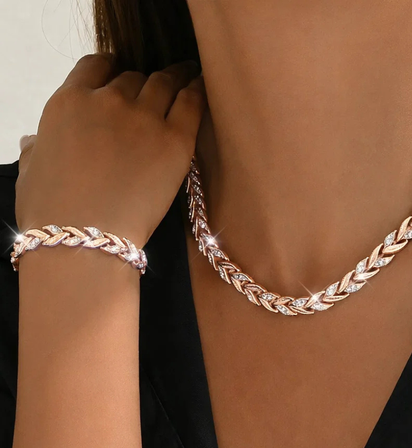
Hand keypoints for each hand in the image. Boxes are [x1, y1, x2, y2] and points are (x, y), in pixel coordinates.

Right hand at [15, 53, 205, 247]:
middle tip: (156, 90)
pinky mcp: (175, 141)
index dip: (111, 70)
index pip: (96, 66)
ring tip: (185, 75)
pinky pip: (191, 103)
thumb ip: (35, 149)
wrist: (87, 237)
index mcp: (69, 102)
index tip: (121, 78)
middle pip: (133, 78)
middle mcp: (107, 101)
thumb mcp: (30, 172)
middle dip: (142, 84)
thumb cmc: (52, 212)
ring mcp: (144, 118)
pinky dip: (196, 91)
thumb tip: (33, 142)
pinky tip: (201, 85)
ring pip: (164, 83)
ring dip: (174, 78)